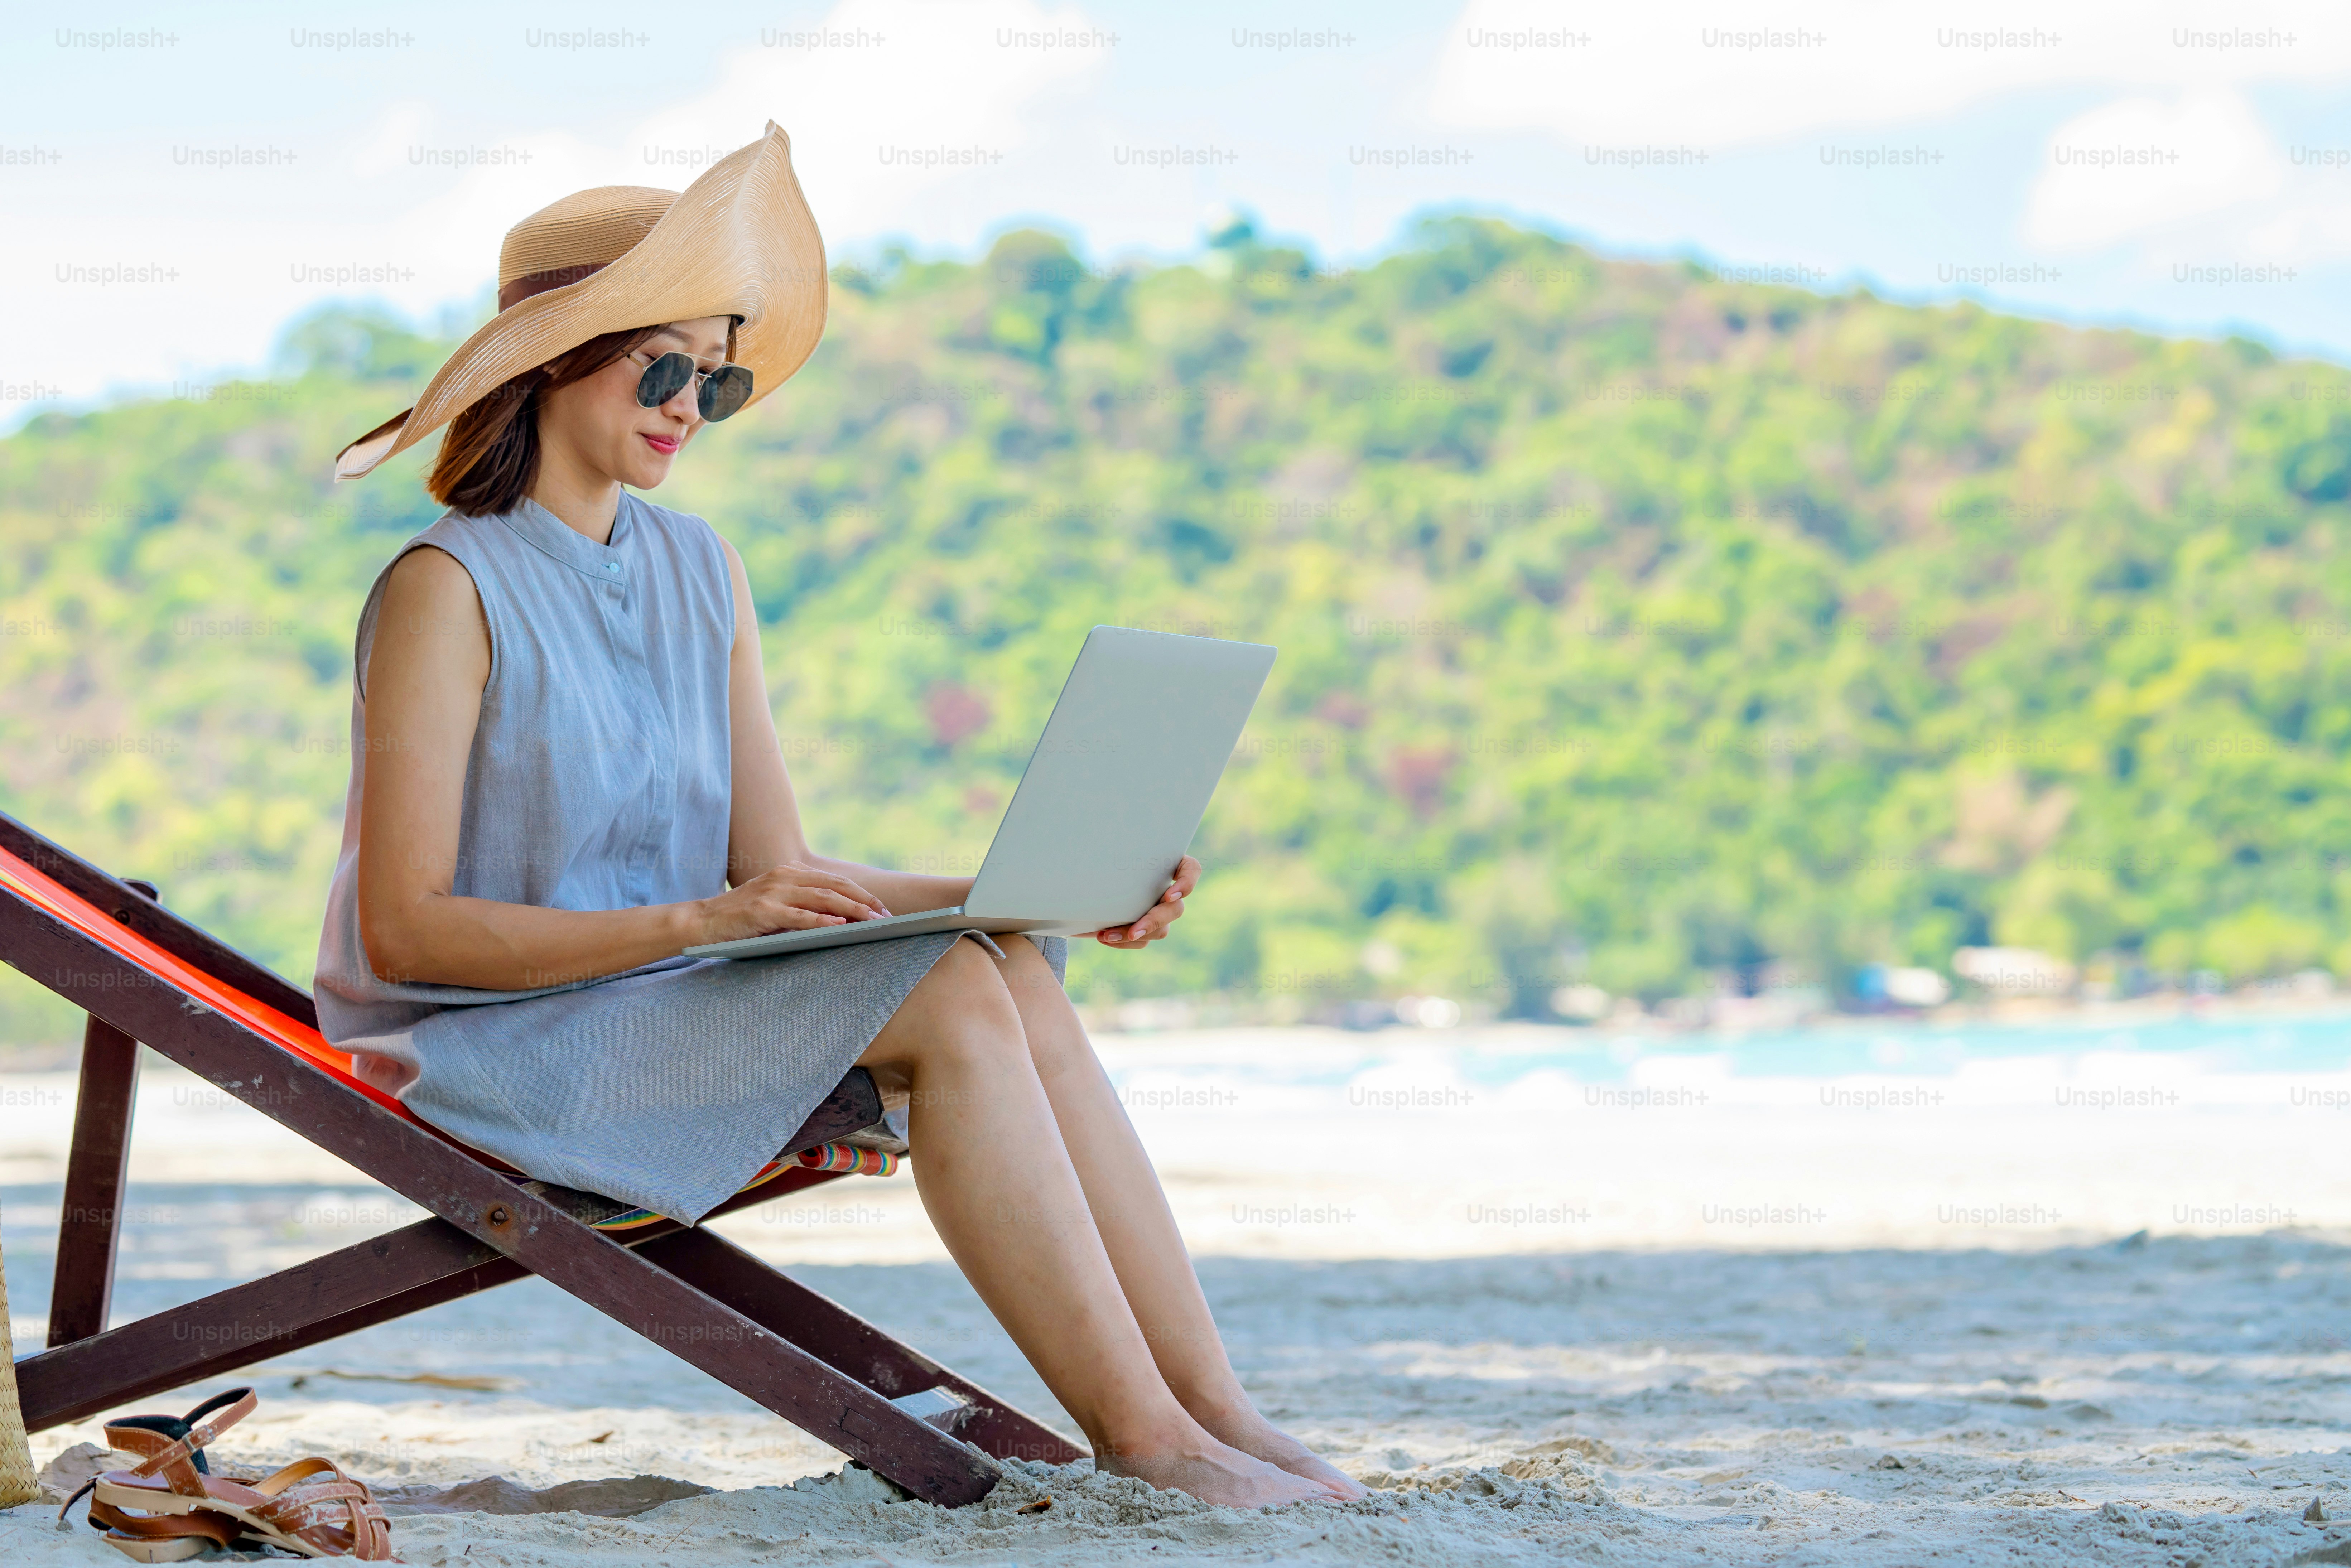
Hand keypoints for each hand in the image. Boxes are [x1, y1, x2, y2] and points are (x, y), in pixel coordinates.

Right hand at [690, 861, 890, 946]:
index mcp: (789, 872)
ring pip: (823, 899)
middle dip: (865, 901)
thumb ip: (803, 904)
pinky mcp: (763, 912)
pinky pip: (799, 916)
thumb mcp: (777, 904)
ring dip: (852, 911)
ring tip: (873, 921)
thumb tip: (842, 918)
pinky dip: (822, 921)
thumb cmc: (743, 918)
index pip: (834, 880)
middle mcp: (784, 876)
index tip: (882, 907)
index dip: (861, 893)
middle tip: (886, 916)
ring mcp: (773, 892)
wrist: (702, 922)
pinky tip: (840, 927)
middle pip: (835, 886)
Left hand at [1084, 855, 1198, 948]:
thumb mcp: (1104, 855)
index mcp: (1166, 864)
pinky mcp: (1146, 929)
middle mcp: (1167, 889)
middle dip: (1154, 921)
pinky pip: (1143, 941)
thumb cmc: (1097, 861)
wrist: (1084, 886)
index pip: (1191, 869)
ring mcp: (1159, 912)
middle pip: (1176, 909)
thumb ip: (1111, 853)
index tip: (1169, 895)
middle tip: (1135, 931)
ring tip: (1105, 935)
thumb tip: (1101, 850)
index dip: (1187, 883)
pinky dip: (1123, 942)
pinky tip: (1104, 937)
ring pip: (1161, 930)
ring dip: (1133, 935)